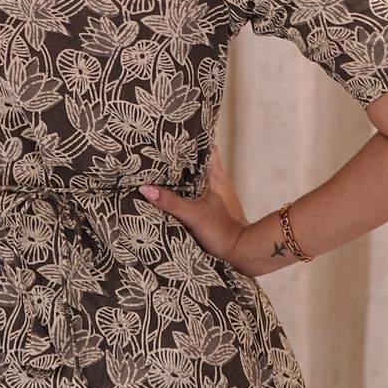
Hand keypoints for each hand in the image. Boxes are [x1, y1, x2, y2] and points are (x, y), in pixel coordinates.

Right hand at [138, 145, 256, 273]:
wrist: (242, 252)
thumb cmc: (221, 232)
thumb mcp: (192, 215)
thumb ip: (169, 202)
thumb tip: (145, 188)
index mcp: (216, 176)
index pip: (208, 148)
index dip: (194, 139)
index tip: (177, 135)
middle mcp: (220, 181)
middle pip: (201, 161)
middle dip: (184, 156)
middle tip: (163, 151)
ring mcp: (220, 194)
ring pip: (200, 176)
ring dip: (186, 173)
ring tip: (164, 169)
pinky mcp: (218, 206)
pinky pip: (200, 190)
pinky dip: (189, 188)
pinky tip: (176, 192)